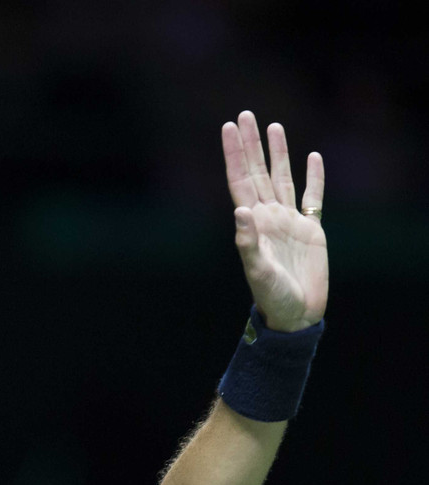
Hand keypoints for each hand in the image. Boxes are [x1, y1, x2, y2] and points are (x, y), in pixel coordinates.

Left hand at [221, 110, 327, 331]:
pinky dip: (314, 177)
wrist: (296, 313)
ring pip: (282, 178)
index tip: (227, 129)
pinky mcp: (311, 229)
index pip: (239, 180)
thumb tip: (240, 211)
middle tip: (245, 115)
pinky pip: (313, 197)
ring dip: (278, 153)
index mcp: (252, 223)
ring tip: (273, 126)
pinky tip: (313, 157)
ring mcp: (289, 221)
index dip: (234, 154)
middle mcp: (268, 216)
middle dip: (251, 144)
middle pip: (258, 172)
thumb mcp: (256, 270)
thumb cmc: (271, 295)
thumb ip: (247, 242)